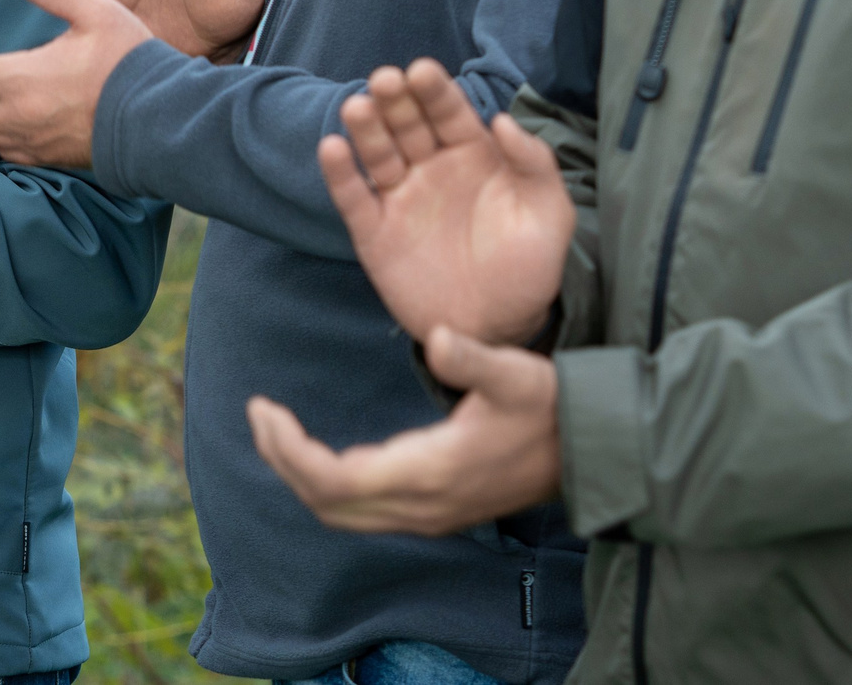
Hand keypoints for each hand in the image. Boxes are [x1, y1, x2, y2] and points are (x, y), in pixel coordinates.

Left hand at [247, 326, 560, 532]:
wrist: (592, 454)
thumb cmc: (554, 408)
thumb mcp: (518, 374)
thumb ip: (474, 358)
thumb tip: (435, 337)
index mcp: (431, 471)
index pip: (335, 480)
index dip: (289, 450)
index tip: (263, 409)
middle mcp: (423, 505)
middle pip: (327, 503)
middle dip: (283, 461)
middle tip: (259, 414)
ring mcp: (429, 515)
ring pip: (343, 514)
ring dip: (302, 476)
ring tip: (276, 430)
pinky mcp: (435, 512)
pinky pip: (363, 512)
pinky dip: (329, 486)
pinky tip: (319, 452)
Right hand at [324, 59, 573, 346]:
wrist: (497, 328)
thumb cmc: (528, 269)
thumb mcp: (549, 215)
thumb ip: (534, 165)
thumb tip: (503, 120)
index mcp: (473, 155)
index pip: (450, 113)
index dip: (436, 92)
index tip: (422, 71)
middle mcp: (431, 168)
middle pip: (408, 125)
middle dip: (396, 101)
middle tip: (386, 80)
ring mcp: (400, 199)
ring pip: (378, 154)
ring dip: (366, 128)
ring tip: (357, 107)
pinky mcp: (374, 232)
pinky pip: (353, 198)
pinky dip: (340, 174)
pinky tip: (333, 148)